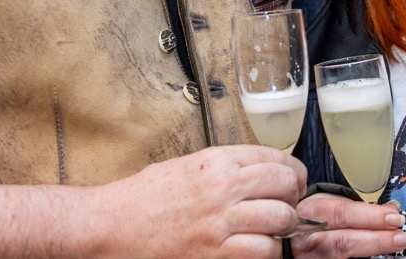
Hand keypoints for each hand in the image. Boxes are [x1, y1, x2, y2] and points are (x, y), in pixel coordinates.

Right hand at [97, 144, 306, 257]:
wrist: (112, 225)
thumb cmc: (141, 198)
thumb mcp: (184, 167)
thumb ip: (220, 167)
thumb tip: (253, 173)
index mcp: (215, 161)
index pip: (273, 156)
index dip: (292, 170)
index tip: (293, 179)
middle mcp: (222, 187)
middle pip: (283, 184)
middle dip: (293, 196)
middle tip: (289, 204)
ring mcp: (220, 221)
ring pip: (280, 219)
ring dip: (284, 226)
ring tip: (276, 229)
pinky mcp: (215, 253)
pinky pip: (263, 251)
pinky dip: (268, 251)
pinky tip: (259, 248)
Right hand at [289, 194, 405, 257]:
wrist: (285, 237)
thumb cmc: (308, 216)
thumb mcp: (324, 201)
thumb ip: (354, 205)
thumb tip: (390, 209)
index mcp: (309, 212)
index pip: (341, 214)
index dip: (369, 216)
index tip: (393, 217)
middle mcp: (307, 238)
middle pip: (343, 241)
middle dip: (375, 239)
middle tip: (402, 236)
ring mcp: (310, 258)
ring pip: (341, 257)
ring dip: (373, 250)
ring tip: (397, 244)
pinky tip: (378, 257)